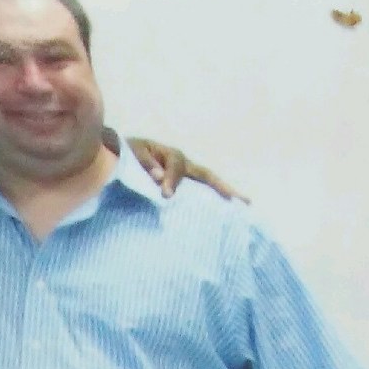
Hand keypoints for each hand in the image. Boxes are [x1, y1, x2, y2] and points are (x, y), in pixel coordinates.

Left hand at [125, 138, 247, 201]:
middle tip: (240, 200)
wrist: (124, 155)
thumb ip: (145, 163)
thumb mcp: (133, 153)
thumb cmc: (129, 154)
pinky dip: (212, 202)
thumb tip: (159, 177)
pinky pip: (199, 194)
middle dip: (223, 187)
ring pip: (208, 184)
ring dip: (225, 194)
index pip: (177, 166)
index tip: (165, 194)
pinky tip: (224, 214)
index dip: (172, 179)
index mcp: (170, 155)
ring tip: (244, 205)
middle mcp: (184, 165)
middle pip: (207, 175)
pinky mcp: (183, 187)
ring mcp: (186, 176)